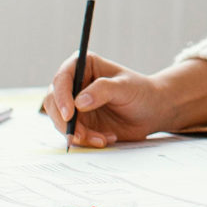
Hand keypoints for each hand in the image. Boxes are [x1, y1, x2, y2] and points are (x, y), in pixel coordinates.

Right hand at [42, 53, 177, 146]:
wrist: (152, 111)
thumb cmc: (141, 92)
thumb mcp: (126, 87)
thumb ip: (103, 91)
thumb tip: (79, 102)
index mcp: (84, 65)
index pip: (62, 78)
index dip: (61, 96)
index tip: (69, 114)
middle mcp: (75, 84)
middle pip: (53, 102)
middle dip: (65, 122)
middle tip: (79, 136)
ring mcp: (75, 105)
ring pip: (60, 122)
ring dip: (78, 134)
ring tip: (102, 138)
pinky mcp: (80, 122)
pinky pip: (73, 134)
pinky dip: (86, 141)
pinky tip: (106, 139)